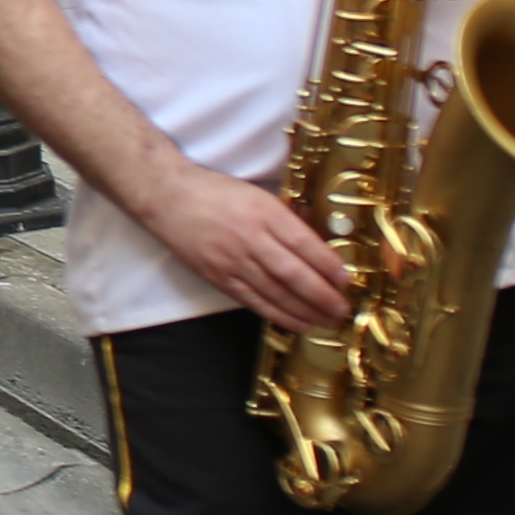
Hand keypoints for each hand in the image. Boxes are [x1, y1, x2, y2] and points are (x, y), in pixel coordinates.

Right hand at [139, 152, 354, 327]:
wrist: (167, 197)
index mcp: (263, 212)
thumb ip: (286, 217)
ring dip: (306, 310)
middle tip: (343, 309)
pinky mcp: (219, 276)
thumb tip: (317, 242)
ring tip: (328, 321)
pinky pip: (254, 301)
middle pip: (293, 273)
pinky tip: (298, 322)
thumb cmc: (213, 192)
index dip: (328, 265)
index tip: (347, 279)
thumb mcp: (256, 194)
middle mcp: (249, 238)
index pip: (304, 243)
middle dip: (322, 295)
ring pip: (276, 292)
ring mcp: (232, 260)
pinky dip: (278, 314)